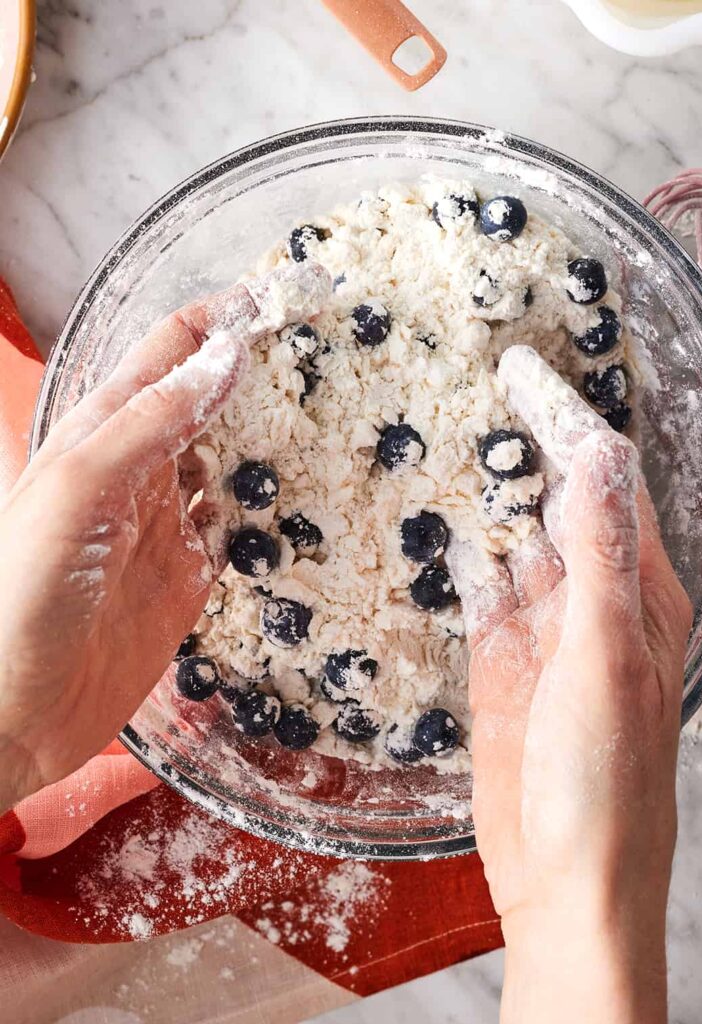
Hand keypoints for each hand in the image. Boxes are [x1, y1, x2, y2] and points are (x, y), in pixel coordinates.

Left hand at [0, 264, 328, 811]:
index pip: (170, 351)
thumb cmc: (24, 594)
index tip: (285, 297)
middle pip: (208, 398)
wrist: (16, 710)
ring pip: (230, 459)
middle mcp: (140, 468)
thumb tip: (223, 356)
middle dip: (260, 370)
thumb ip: (150, 424)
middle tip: (327, 350)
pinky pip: (238, 528)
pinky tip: (303, 498)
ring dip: (272, 436)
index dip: (224, 317)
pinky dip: (268, 509)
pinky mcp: (189, 577)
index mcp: (103, 431)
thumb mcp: (80, 491)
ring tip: (330, 414)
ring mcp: (167, 523)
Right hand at [448, 346, 692, 1023]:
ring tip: (451, 434)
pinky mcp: (497, 663)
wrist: (564, 883)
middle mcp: (592, 602)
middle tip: (474, 382)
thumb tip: (597, 455)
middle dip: (525, 447)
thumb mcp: (607, 658)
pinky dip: (465, 561)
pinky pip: (481, 594)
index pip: (605, 482)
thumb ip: (601, 556)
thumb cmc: (608, 781)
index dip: (567, 422)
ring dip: (490, 497)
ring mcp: (541, 631)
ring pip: (515, 542)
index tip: (520, 371)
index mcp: (639, 592)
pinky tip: (446, 531)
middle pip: (557, 502)